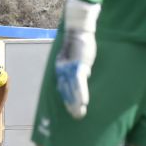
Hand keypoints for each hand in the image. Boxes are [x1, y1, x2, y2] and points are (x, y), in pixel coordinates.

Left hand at [55, 0, 100, 119]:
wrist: (78, 28)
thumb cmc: (79, 41)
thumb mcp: (77, 55)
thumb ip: (77, 66)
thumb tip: (84, 73)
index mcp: (61, 69)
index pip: (62, 87)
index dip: (66, 99)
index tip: (69, 109)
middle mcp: (62, 71)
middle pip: (65, 91)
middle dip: (70, 105)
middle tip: (76, 117)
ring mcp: (69, 69)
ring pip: (71, 90)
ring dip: (75, 103)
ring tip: (80, 114)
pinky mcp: (77, 66)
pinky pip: (79, 83)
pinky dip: (81, 93)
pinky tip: (84, 103)